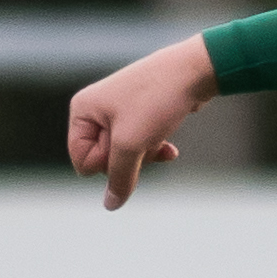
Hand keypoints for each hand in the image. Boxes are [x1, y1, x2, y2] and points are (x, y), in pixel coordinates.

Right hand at [66, 36, 221, 208]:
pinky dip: (155, 149)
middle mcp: (96, 110)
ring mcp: (119, 112)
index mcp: (82, 110)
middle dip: (129, 158)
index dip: (106, 163)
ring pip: (126, 156)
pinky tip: (171, 149)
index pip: (82, 161)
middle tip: (145, 137)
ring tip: (158, 136)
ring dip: (145, 154)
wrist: (195, 73)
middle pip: (105, 160)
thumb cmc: (157, 102)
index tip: (125, 143)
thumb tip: (111, 204)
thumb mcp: (132, 144)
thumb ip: (119, 178)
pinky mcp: (141, 115)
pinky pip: (142, 145)